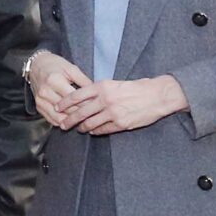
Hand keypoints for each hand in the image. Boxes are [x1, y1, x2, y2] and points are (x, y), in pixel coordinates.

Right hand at [28, 52, 94, 129]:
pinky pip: (52, 120)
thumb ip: (83, 80)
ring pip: (59, 118)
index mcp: (54, 80)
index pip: (73, 98)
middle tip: (93, 116)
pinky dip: (62, 122)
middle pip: (67, 109)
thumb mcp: (71, 68)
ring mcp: (40, 101)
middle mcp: (45, 92)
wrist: (35, 66)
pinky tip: (71, 121)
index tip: (96, 106)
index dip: (86, 103)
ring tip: (83, 121)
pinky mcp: (38, 106)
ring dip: (72, 121)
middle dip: (81, 114)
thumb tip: (96, 92)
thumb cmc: (55, 65)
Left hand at [66, 76, 188, 135]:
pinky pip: (102, 130)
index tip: (57, 107)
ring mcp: (112, 113)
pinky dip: (95, 131)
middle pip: (80, 112)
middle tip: (62, 124)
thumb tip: (84, 97)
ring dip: (81, 127)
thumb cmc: (137, 88)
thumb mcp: (115, 84)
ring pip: (89, 123)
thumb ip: (99, 90)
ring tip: (78, 129)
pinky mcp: (120, 124)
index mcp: (102, 86)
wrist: (157, 95)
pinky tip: (92, 131)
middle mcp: (105, 99)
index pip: (77, 95)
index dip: (65, 103)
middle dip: (68, 119)